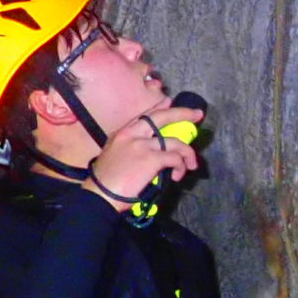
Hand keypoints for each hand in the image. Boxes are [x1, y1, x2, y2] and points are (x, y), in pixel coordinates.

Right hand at [88, 102, 203, 205]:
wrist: (100, 195)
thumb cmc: (105, 182)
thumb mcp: (113, 156)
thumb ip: (129, 148)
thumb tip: (148, 151)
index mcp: (122, 134)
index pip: (144, 115)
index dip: (159, 107)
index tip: (169, 102)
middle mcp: (132, 134)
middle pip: (161, 117)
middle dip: (182, 113)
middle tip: (197, 114)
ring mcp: (142, 145)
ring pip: (175, 141)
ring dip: (187, 154)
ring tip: (190, 165)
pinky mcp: (151, 159)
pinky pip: (175, 158)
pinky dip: (181, 166)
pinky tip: (177, 175)